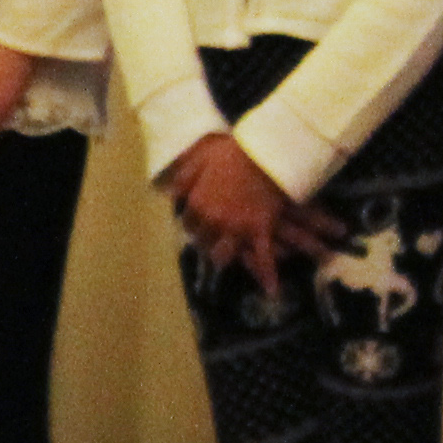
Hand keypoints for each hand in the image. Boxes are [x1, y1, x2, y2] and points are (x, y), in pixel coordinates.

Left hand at [162, 134, 340, 288]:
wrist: (263, 153)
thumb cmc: (231, 153)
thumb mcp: (199, 159)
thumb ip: (184, 177)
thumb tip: (171, 192)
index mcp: (196, 204)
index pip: (187, 224)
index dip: (193, 225)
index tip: (197, 226)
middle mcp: (213, 221)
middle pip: (204, 242)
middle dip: (206, 244)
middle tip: (211, 245)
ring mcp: (237, 228)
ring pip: (226, 254)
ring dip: (225, 259)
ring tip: (227, 263)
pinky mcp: (260, 231)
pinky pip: (264, 258)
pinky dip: (268, 275)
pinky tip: (272, 290)